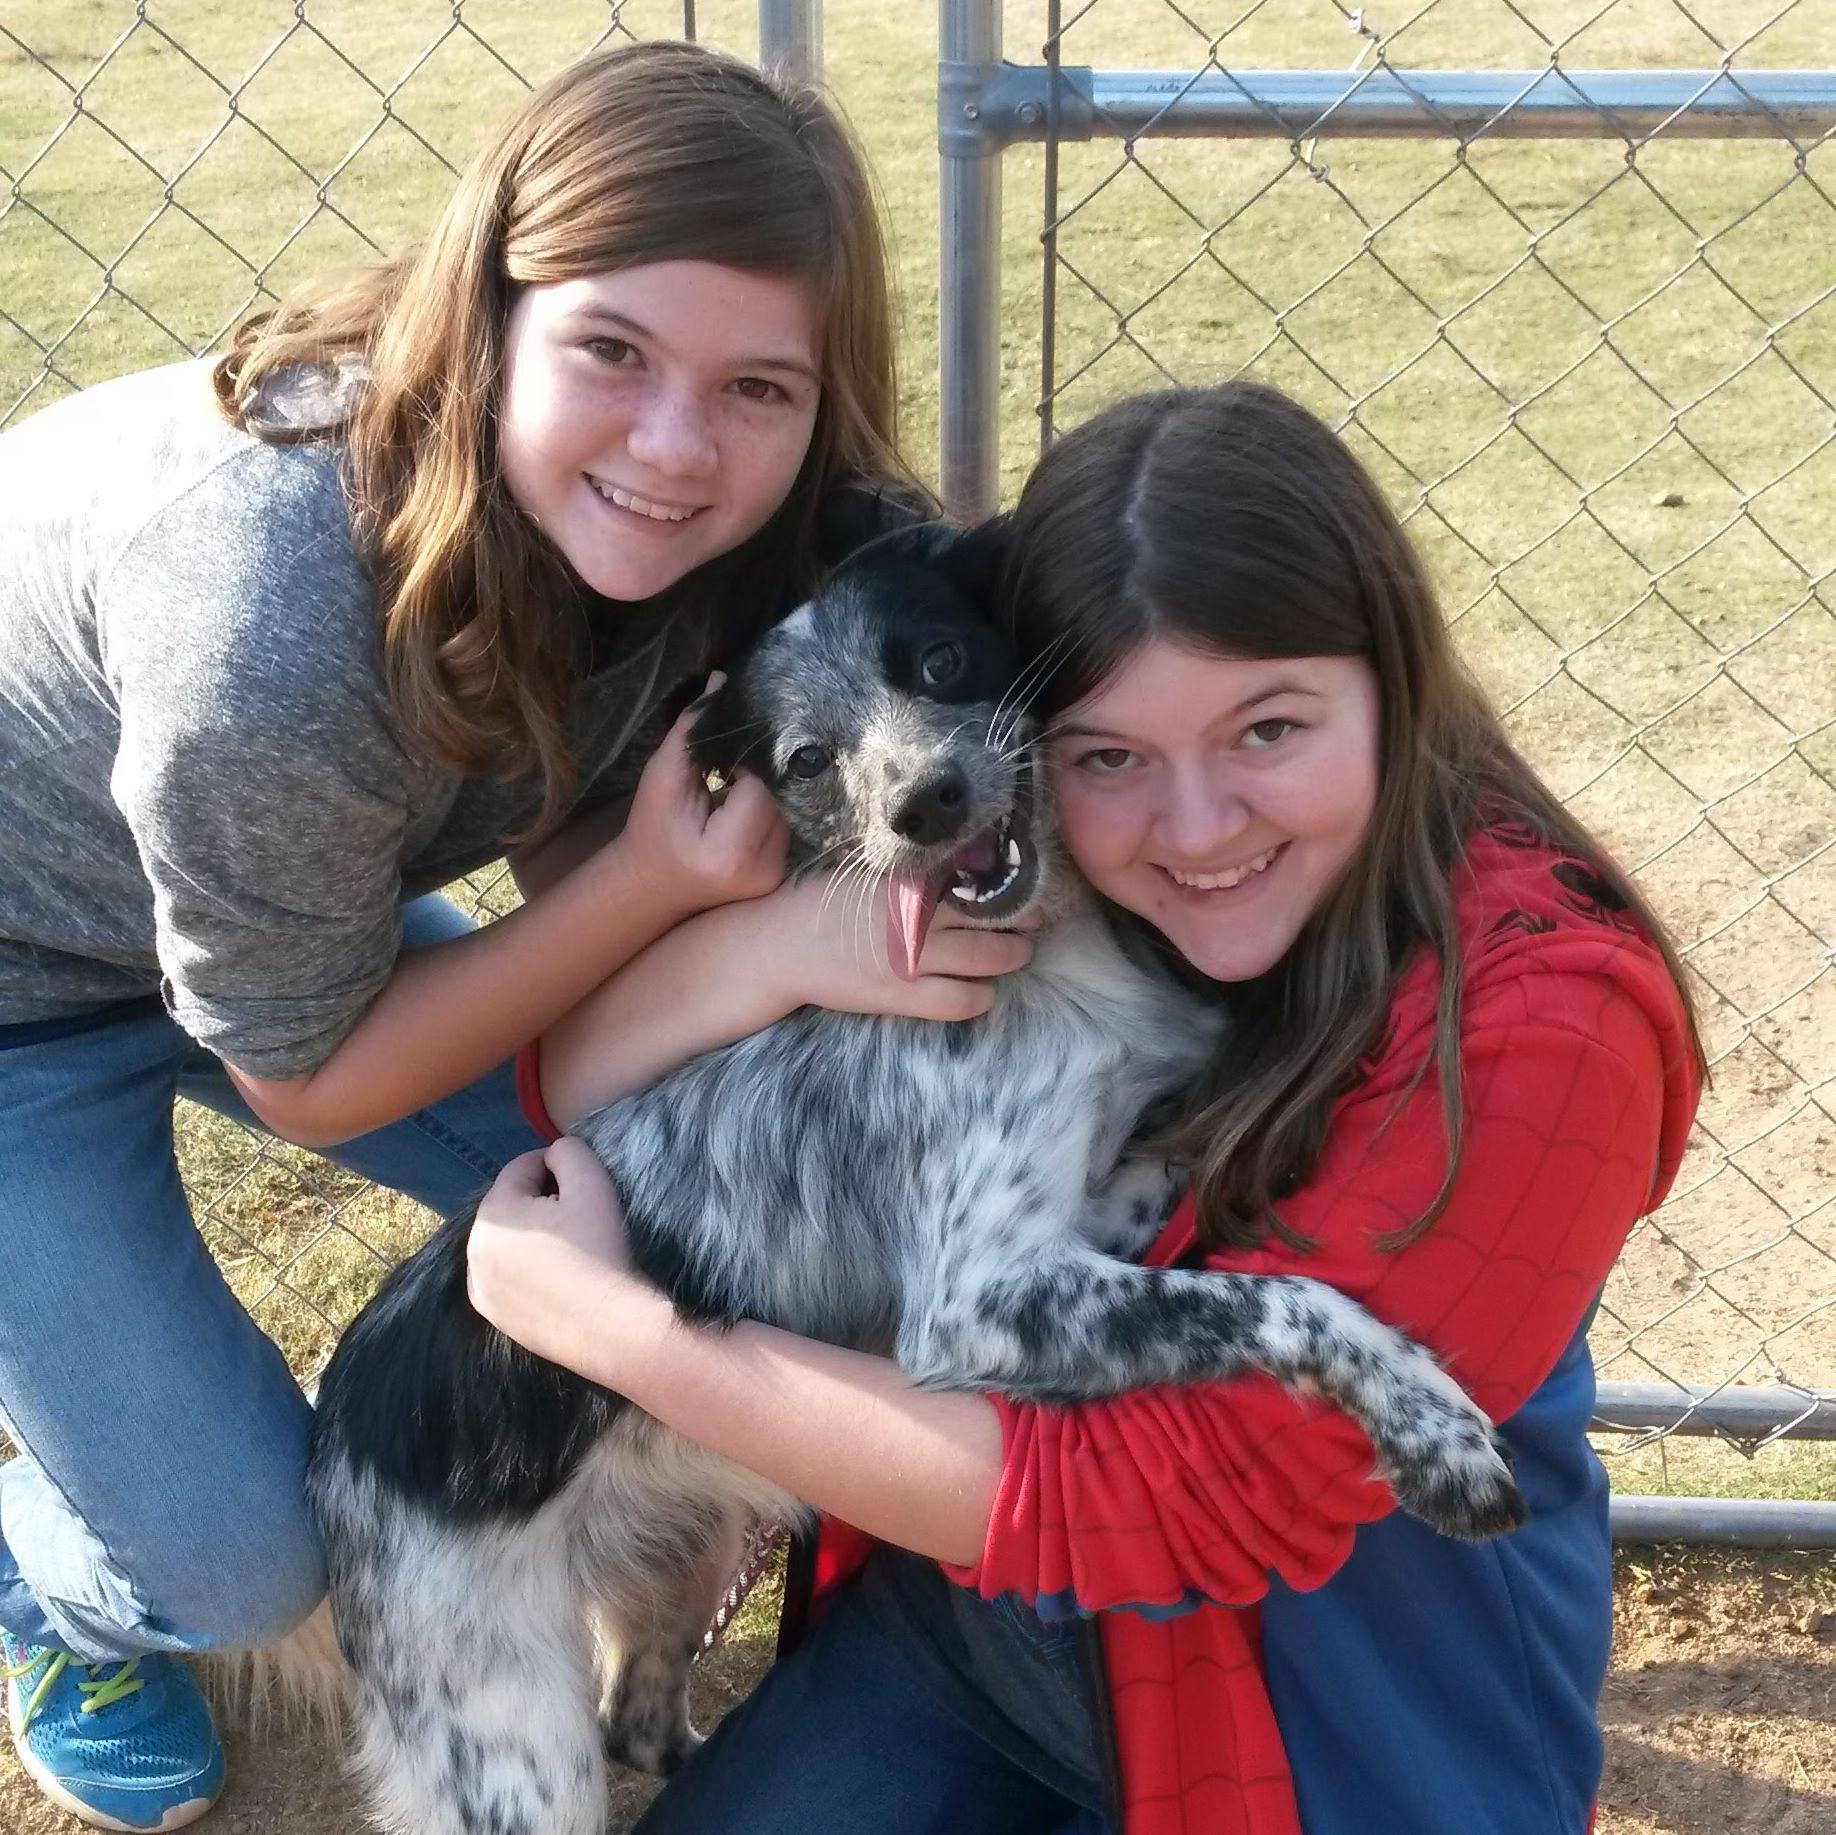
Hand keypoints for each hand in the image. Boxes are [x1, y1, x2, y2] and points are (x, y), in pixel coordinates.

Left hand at [465, 1138, 661, 1373]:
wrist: (611, 1327)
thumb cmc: (600, 1250)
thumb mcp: (592, 1182)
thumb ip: (568, 1151)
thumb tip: (554, 1155)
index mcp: (493, 1213)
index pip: (522, 1169)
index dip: (557, 1168)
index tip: (584, 1185)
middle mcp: (474, 1249)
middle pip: (510, 1206)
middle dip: (540, 1202)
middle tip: (579, 1218)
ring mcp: (481, 1288)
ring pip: (507, 1242)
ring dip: (531, 1236)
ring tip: (570, 1249)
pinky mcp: (494, 1317)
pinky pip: (507, 1277)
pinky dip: (525, 1270)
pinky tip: (556, 1278)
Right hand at [616, 681, 788, 918]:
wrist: (651, 889)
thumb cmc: (652, 832)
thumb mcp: (661, 778)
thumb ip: (692, 731)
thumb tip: (724, 680)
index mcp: (730, 850)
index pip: (762, 782)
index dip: (753, 752)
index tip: (737, 736)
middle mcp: (763, 869)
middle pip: (784, 795)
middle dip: (767, 766)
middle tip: (744, 749)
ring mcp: (776, 876)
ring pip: (793, 807)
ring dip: (774, 784)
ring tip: (743, 774)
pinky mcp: (783, 874)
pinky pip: (790, 822)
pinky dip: (774, 803)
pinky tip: (752, 795)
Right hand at [749, 871, 1035, 1022]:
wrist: (779, 944)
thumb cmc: (824, 902)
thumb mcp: (870, 872)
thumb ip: (914, 868)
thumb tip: (963, 860)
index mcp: (910, 879)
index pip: (979, 876)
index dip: (1009, 881)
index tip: (1022, 882)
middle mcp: (917, 915)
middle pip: (997, 916)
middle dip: (1024, 921)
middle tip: (1031, 922)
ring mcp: (912, 958)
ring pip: (990, 959)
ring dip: (1013, 956)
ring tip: (1016, 952)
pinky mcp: (901, 995)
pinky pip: (962, 1001)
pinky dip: (982, 996)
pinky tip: (981, 989)